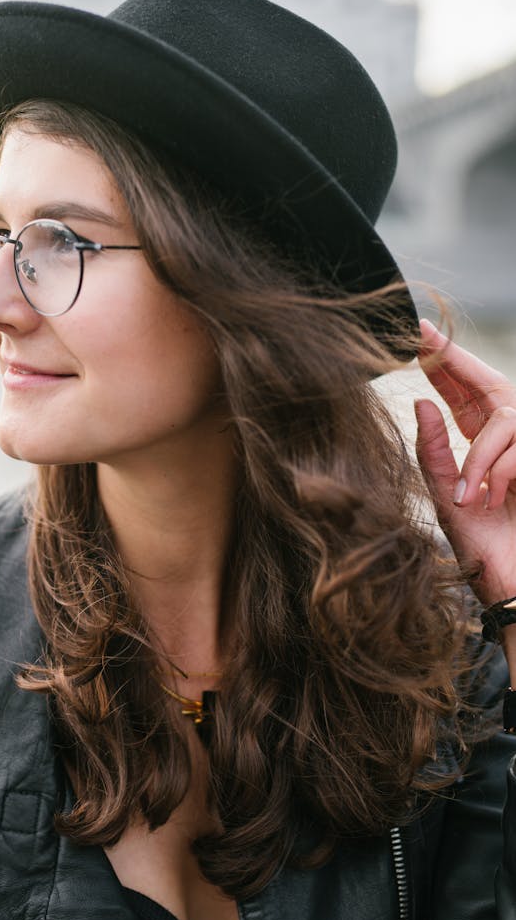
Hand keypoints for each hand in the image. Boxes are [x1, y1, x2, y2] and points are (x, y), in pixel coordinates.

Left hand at [415, 318, 515, 606]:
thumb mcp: (447, 497)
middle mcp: (510, 440)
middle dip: (454, 361)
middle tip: (420, 338)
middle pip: (490, 386)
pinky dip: (501, 472)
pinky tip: (490, 500)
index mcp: (481, 444)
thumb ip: (433, 451)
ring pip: (506, 419)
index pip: (463, 392)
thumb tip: (420, 402)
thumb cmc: (483, 548)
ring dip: (482, 458)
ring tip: (470, 496)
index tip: (414, 330)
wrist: (515, 588)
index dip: (443, 360)